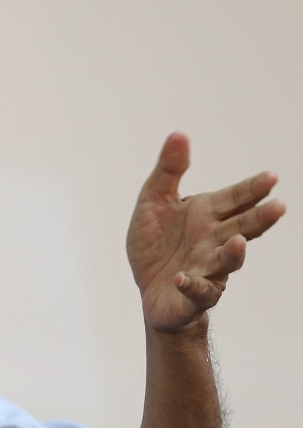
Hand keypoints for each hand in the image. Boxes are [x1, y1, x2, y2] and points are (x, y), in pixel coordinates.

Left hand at [126, 132, 285, 331]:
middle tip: (278, 207)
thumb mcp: (153, 202)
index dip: (253, 189)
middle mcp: (213, 240)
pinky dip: (192, 285)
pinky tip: (183, 278)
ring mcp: (207, 268)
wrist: (150, 291)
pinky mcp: (193, 294)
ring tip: (238, 241)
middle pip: (242, 227)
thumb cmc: (156, 245)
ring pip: (226, 261)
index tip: (271, 177)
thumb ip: (168, 171)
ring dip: (233, 253)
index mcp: (207, 215)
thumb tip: (179, 134)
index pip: (236, 198)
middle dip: (259, 218)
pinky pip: (197, 290)